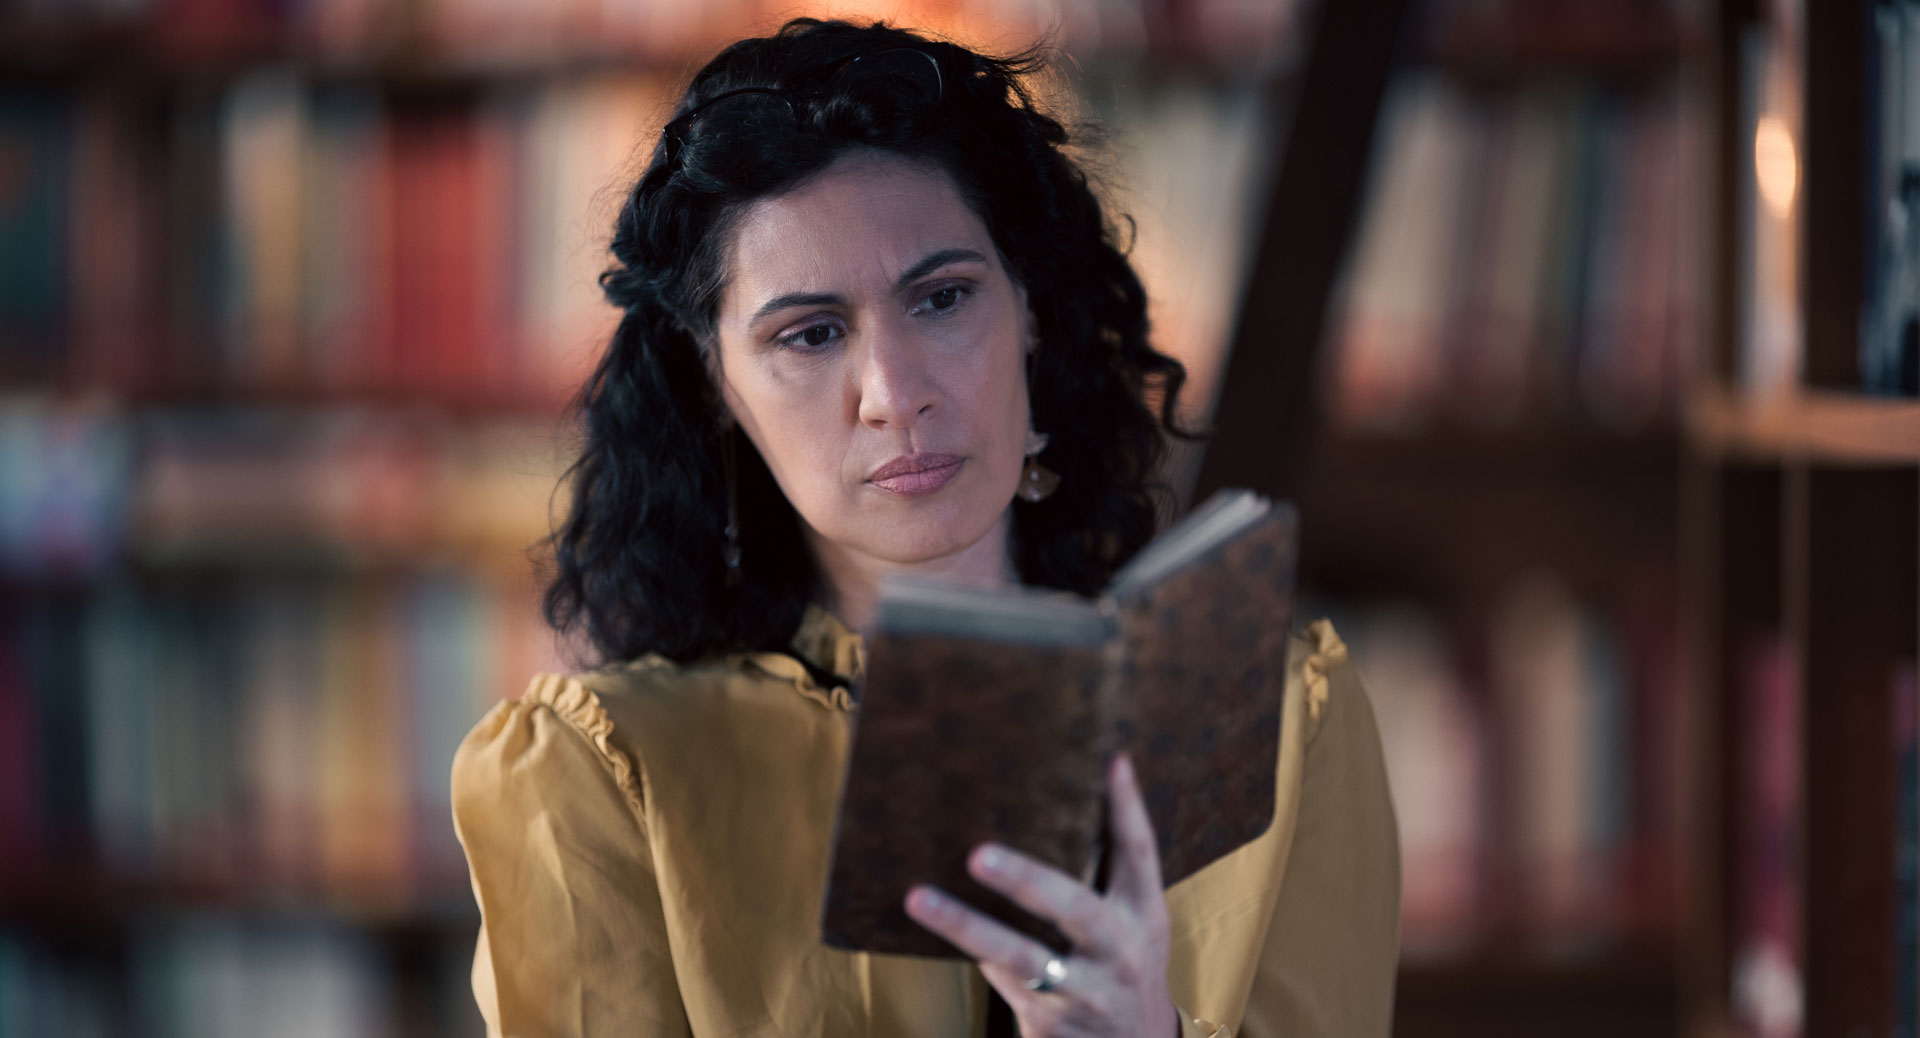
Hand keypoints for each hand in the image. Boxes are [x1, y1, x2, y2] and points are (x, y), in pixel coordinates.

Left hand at [904, 753, 1179, 1037]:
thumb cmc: (1117, 964)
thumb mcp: (1130, 921)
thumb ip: (1105, 868)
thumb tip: (1069, 785)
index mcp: (1144, 915)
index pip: (1140, 855)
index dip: (1127, 809)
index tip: (1111, 763)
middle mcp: (1121, 953)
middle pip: (1075, 909)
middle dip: (1026, 880)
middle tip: (977, 854)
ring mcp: (1087, 993)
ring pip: (1021, 958)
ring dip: (967, 927)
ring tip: (919, 898)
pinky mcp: (1051, 1024)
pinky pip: (1001, 982)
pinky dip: (968, 950)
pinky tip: (929, 923)